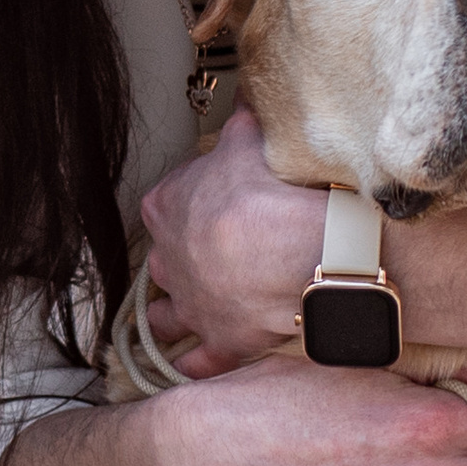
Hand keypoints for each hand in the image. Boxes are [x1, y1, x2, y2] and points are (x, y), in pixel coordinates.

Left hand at [139, 107, 323, 374]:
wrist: (303, 248)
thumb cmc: (273, 188)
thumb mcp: (252, 139)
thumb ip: (243, 124)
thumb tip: (246, 100)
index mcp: (168, 207)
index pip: (166, 202)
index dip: (188, 203)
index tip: (210, 204)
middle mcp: (170, 259)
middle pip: (164, 259)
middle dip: (178, 260)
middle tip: (203, 257)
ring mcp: (193, 304)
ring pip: (165, 316)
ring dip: (168, 316)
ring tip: (171, 318)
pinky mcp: (221, 341)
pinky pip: (200, 361)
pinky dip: (196, 364)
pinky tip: (193, 365)